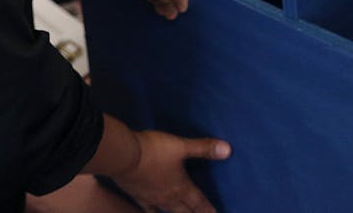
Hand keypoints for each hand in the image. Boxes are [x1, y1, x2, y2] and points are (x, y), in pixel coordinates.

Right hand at [114, 129, 230, 212]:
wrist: (124, 156)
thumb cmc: (155, 150)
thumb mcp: (181, 146)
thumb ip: (203, 148)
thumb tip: (228, 150)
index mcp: (180, 186)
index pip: (198, 202)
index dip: (207, 209)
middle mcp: (168, 196)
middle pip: (184, 211)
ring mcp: (151, 198)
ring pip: (167, 211)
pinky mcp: (137, 195)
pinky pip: (148, 209)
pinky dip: (153, 212)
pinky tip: (154, 212)